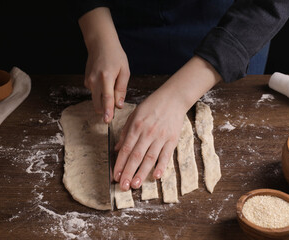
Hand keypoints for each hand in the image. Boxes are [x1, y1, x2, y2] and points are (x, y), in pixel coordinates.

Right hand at [84, 40, 128, 122]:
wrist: (100, 44)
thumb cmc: (115, 56)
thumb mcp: (124, 71)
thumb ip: (121, 89)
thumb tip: (119, 105)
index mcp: (106, 77)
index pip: (107, 98)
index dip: (108, 111)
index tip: (107, 121)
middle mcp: (95, 80)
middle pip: (98, 103)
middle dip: (105, 111)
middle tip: (113, 113)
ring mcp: (88, 81)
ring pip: (96, 100)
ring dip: (103, 101)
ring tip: (112, 88)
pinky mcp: (86, 81)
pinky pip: (94, 93)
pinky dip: (100, 93)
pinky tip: (105, 82)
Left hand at [113, 56, 222, 190]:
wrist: (173, 98)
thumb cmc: (152, 106)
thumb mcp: (134, 115)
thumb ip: (125, 132)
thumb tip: (116, 148)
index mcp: (136, 126)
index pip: (125, 149)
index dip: (120, 164)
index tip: (115, 176)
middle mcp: (147, 133)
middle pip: (136, 156)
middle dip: (128, 172)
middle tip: (123, 186)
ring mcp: (161, 137)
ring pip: (150, 158)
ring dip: (142, 173)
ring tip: (135, 185)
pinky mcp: (172, 140)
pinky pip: (166, 155)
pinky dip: (161, 166)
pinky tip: (156, 176)